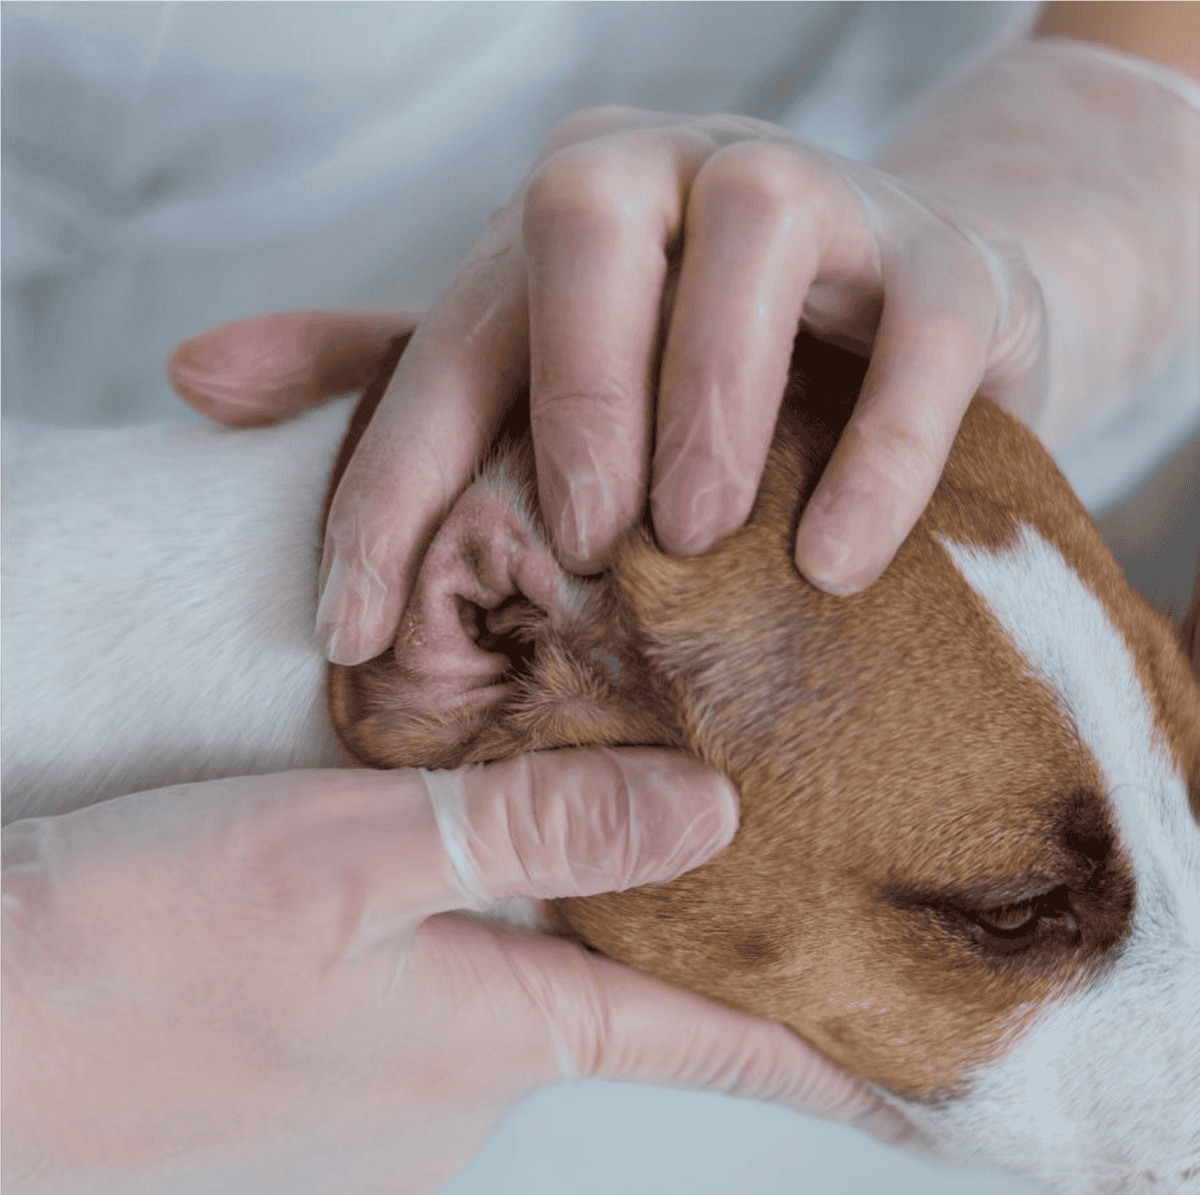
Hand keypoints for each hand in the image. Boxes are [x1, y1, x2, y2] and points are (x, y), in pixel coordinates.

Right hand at [2, 754, 922, 1194]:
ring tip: (377, 893)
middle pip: (568, 1010)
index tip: (914, 1068)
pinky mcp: (283, 1180)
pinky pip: (374, 1079)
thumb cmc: (128, 945)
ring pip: (460, 1035)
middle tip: (562, 845)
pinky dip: (369, 1015)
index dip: (814, 1047)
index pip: (701, 1044)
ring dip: (451, 967)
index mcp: (489, 1039)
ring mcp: (361, 1166)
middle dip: (581, 938)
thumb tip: (704, 820)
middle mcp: (446, 1120)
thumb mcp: (343, 852)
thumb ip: (531, 832)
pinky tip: (291, 969)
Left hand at [174, 107, 1049, 663]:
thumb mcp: (539, 371)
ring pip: (753, 233)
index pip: (451, 339)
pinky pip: (922, 337)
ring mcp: (827, 203)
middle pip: (586, 218)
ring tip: (695, 543)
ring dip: (709, 400)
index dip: (389, 483)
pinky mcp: (955, 273)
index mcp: (565, 217)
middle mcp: (681, 179)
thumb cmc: (699, 367)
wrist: (915, 306)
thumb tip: (193, 382)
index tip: (355, 634)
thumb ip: (390, 378)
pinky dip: (878, 450)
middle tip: (577, 545)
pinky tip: (835, 567)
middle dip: (567, 389)